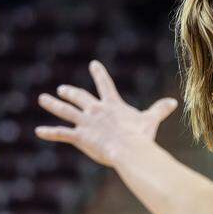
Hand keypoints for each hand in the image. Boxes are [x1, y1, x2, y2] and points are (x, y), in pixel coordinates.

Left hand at [36, 60, 177, 166]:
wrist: (129, 148)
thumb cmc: (141, 135)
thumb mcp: (151, 119)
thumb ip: (160, 109)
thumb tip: (174, 102)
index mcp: (112, 104)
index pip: (105, 84)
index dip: (99, 73)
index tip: (93, 64)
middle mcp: (96, 110)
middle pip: (79, 97)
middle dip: (70, 92)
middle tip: (62, 89)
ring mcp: (86, 122)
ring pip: (65, 111)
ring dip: (53, 104)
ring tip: (43, 99)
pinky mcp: (80, 136)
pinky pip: (62, 133)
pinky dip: (50, 132)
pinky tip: (38, 131)